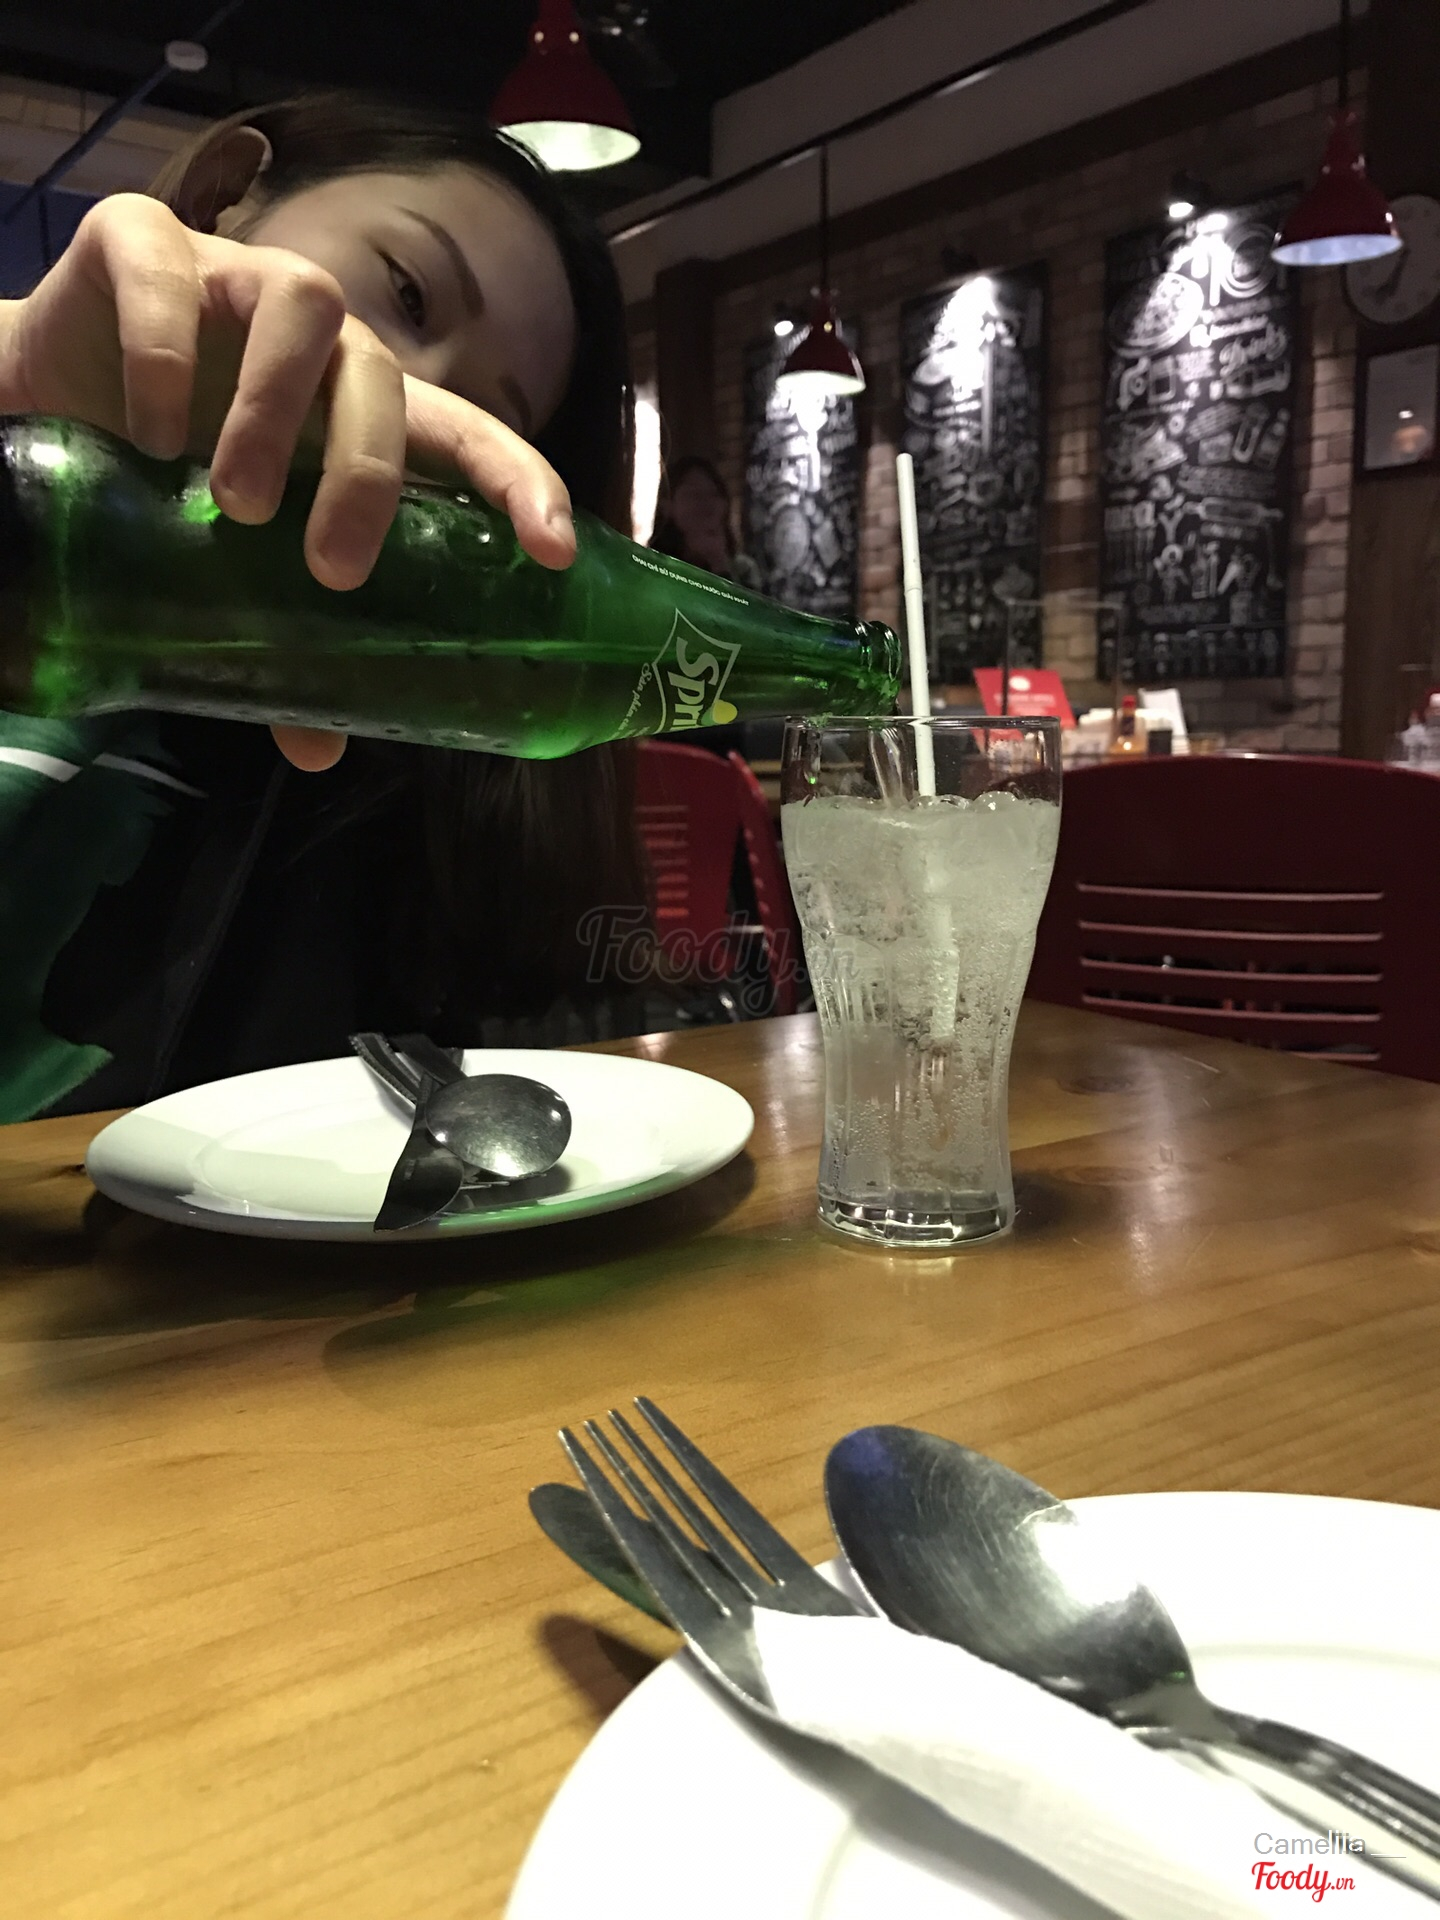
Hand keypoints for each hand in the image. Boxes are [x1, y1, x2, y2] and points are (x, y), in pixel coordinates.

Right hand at [0, 194, 576, 771]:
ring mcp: (232, 280)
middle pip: (382, 378)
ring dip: (274, 410)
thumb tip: (321, 750)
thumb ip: (279, 640)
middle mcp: (313, 340)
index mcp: (350, 416)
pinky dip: (160, 355)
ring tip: (232, 506)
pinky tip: (146, 435)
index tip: (555, 551)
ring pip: (305, 303)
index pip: (465, 437)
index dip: (521, 483)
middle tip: (327, 568)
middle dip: (370, 475)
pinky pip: (167, 277)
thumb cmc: (159, 482)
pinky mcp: (140, 244)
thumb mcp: (225, 567)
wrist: (33, 408)